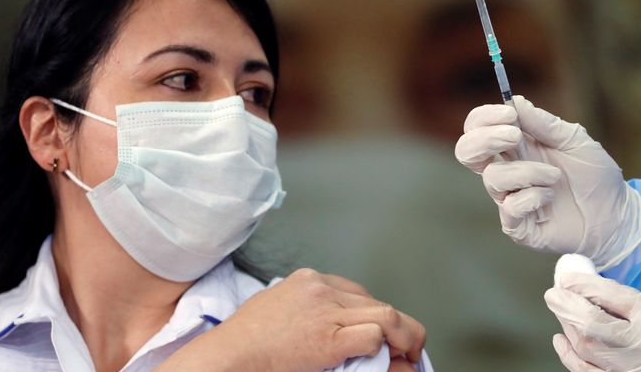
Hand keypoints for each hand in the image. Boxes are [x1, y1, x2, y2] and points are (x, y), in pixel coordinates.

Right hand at [157, 268, 426, 371]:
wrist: (228, 357)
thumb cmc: (244, 340)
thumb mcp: (274, 307)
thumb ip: (302, 307)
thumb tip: (323, 321)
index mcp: (308, 280)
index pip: (356, 291)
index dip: (374, 313)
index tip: (383, 330)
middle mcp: (320, 289)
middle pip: (374, 302)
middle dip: (394, 325)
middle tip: (407, 346)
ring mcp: (326, 311)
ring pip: (386, 314)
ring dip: (405, 336)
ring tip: (412, 353)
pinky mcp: (328, 338)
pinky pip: (373, 335)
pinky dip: (385, 347)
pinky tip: (388, 359)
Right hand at [455, 96, 640, 268]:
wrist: (616, 216)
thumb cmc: (596, 176)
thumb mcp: (575, 140)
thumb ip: (545, 124)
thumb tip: (516, 101)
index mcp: (516, 147)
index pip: (479, 127)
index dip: (485, 118)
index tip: (509, 114)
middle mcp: (508, 171)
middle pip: (467, 151)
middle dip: (484, 139)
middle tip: (514, 136)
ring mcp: (510, 199)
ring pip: (493, 178)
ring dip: (527, 171)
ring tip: (555, 176)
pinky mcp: (518, 226)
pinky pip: (510, 208)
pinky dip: (532, 197)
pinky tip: (551, 197)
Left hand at [545, 272, 640, 371]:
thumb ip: (621, 298)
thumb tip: (583, 285)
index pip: (609, 299)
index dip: (581, 287)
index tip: (566, 277)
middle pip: (592, 326)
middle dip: (566, 307)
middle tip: (554, 293)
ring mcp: (632, 370)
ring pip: (586, 349)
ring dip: (567, 327)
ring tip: (561, 310)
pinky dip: (570, 356)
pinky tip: (561, 339)